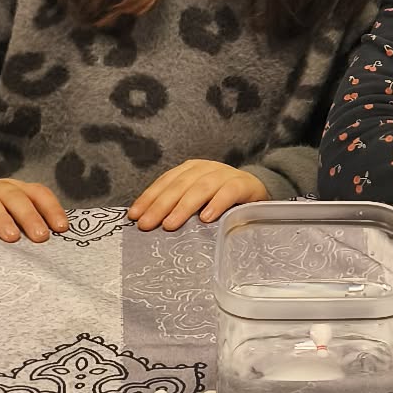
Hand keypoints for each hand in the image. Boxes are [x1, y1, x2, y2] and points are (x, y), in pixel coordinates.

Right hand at [0, 178, 66, 244]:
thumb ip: (25, 234)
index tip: (61, 228)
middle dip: (29, 215)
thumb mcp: (6, 229)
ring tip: (11, 237)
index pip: (37, 193)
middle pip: (14, 195)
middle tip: (40, 237)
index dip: (51, 208)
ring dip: (1, 216)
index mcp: (14, 192)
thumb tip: (55, 254)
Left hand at [129, 161, 267, 230]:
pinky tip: (205, 218)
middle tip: (147, 224)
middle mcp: (206, 168)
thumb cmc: (221, 201)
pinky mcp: (245, 185)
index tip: (134, 216)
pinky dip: (216, 204)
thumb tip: (147, 222)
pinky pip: (229, 193)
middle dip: (160, 205)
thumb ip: (178, 206)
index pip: (165, 181)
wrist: (258, 192)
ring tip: (170, 224)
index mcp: (191, 169)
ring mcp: (226, 175)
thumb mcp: (198, 200)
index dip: (149, 197)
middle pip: (179, 185)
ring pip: (201, 188)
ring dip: (184, 206)